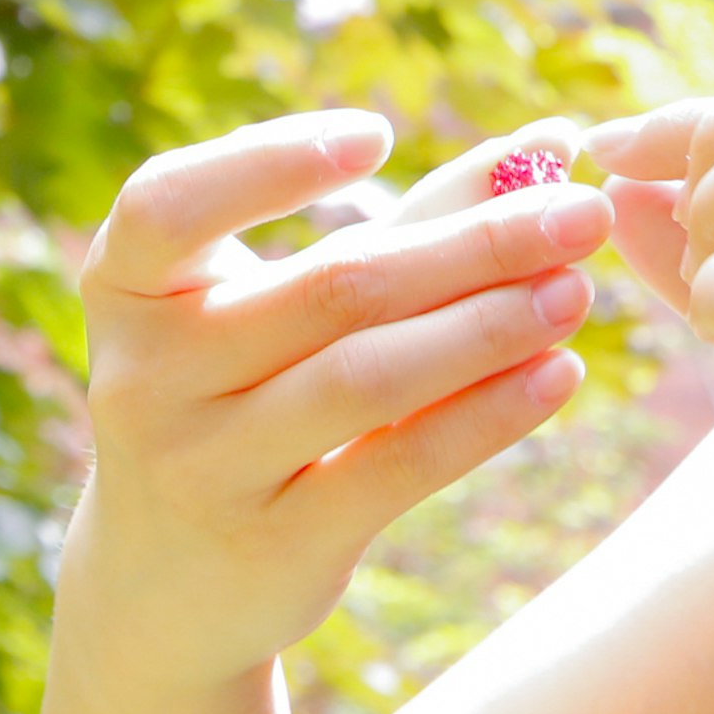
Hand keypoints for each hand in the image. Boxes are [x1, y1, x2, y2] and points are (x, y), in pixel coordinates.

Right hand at [56, 108, 615, 691]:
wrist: (166, 578)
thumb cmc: (251, 388)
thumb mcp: (295, 299)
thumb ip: (417, 216)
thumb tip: (552, 137)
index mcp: (131, 289)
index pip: (168, 205)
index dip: (267, 161)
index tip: (378, 135)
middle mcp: (147, 378)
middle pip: (330, 289)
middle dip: (473, 243)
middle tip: (582, 210)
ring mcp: (204, 470)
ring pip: (367, 380)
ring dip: (489, 327)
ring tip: (578, 288)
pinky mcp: (273, 546)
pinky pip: (395, 468)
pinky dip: (487, 416)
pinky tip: (560, 373)